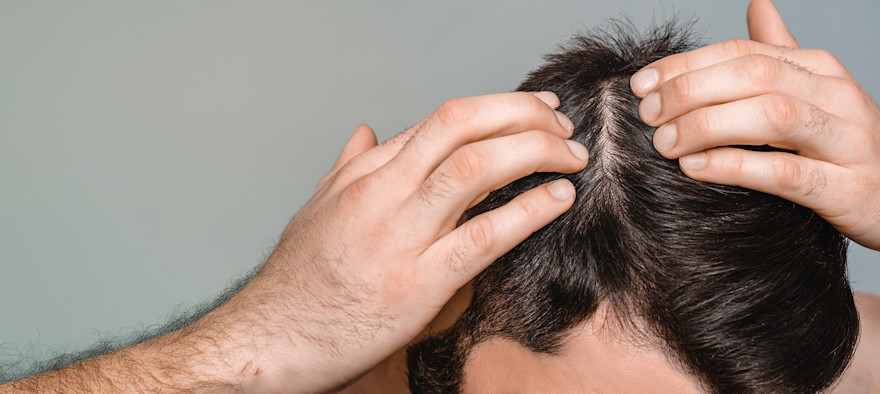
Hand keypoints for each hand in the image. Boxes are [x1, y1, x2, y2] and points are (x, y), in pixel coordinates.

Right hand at [221, 91, 587, 391]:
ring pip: (475, 167)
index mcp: (364, 175)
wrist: (267, 341)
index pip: (440, 121)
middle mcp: (381, 193)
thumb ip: (347, 169)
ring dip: (534, 152)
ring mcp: (399, 236)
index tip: (531, 111)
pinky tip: (557, 199)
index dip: (496, 109)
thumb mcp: (316, 212)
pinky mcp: (418, 283)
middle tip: (559, 123)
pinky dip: (529, 210)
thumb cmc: (296, 283)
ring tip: (569, 158)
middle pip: (460, 124)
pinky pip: (484, 236)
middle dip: (520, 113)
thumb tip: (364, 133)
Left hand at [630, 0, 879, 257]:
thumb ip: (784, 52)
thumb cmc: (860, 152)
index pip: (743, 51)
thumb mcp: (824, 93)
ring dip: (709, 124)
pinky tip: (698, 169)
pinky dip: (738, 166)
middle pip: (752, 74)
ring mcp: (847, 139)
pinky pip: (788, 171)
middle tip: (647, 115)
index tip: (642, 83)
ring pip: (770, 114)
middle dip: (691, 90)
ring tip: (666, 142)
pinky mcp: (849, 188)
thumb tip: (756, 4)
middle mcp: (836, 94)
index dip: (687, 64)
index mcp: (821, 68)